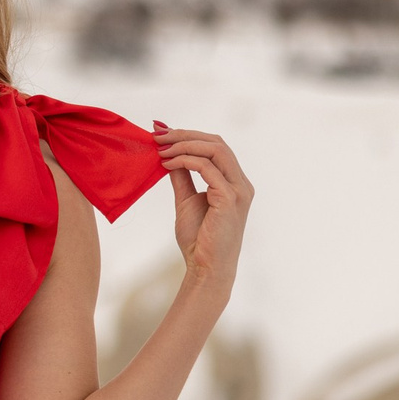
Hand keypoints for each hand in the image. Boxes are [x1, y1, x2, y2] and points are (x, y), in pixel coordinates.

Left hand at [152, 121, 251, 288]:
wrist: (205, 268)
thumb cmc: (198, 239)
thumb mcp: (186, 200)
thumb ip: (181, 176)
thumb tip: (168, 154)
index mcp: (234, 182)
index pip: (215, 146)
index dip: (188, 135)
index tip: (161, 132)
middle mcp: (241, 183)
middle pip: (216, 142)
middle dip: (184, 134)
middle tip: (157, 135)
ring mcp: (238, 190)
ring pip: (215, 149)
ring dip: (184, 144)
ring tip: (159, 148)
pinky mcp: (230, 199)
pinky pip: (207, 168)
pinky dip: (185, 160)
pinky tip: (166, 164)